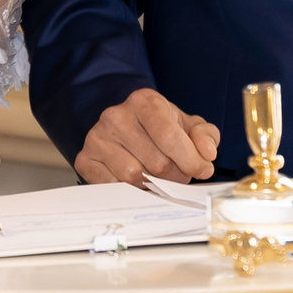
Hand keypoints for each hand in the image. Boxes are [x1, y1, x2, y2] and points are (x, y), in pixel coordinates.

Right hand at [76, 89, 220, 185]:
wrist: (126, 128)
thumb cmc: (161, 128)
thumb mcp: (188, 125)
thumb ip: (205, 136)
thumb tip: (207, 154)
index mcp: (144, 101)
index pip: (169, 137)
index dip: (190, 160)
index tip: (203, 171)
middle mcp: (116, 116)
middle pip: (155, 162)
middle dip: (174, 175)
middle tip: (176, 173)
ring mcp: (97, 137)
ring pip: (133, 177)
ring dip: (152, 185)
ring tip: (157, 177)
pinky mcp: (85, 159)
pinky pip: (112, 186)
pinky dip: (129, 191)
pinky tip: (137, 182)